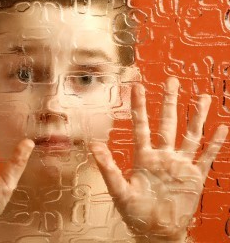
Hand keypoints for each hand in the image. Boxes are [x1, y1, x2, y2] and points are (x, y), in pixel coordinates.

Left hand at [90, 77, 227, 241]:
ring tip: (202, 98)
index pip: (141, 126)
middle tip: (172, 81)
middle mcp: (163, 156)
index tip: (137, 86)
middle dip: (169, 102)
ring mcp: (180, 165)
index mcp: (144, 157)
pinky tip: (221, 129)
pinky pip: (206, 157)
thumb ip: (108, 168)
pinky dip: (215, 144)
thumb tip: (93, 146)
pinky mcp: (195, 177)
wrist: (157, 232)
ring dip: (196, 117)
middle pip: (167, 123)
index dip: (139, 106)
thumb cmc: (136, 213)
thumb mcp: (119, 190)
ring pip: (190, 136)